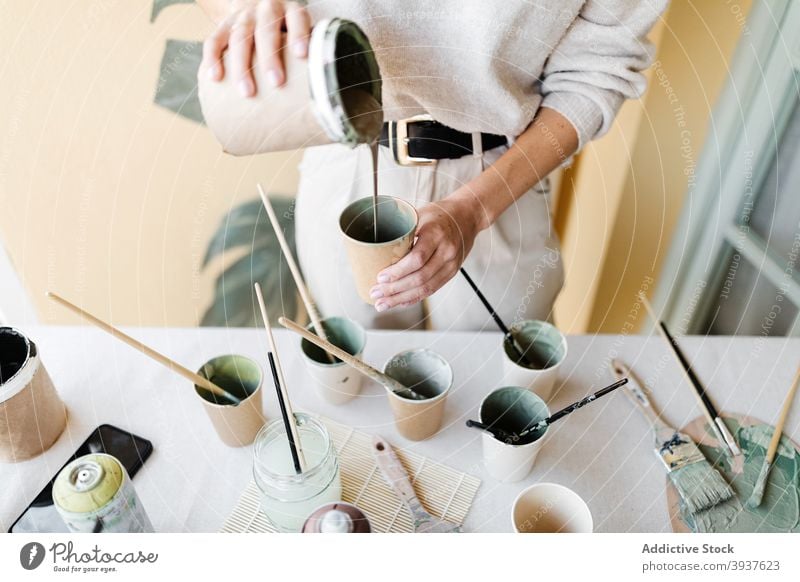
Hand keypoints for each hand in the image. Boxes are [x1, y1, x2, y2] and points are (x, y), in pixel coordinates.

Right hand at [201, 0, 310, 96]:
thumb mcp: (299, 33)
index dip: (299, 34)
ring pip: (239, 37)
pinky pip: (214, 39)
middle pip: (266, 30)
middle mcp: (266, 9)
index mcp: (290, 10)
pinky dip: (213, 58)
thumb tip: (324, 87)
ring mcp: (243, 16)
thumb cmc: (287, 33)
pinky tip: (214, 78)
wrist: (256, 7)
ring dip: (242, 66)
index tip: (302, 55)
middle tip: (277, 83)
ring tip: (247, 92)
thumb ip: (310, 50)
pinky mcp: (224, 25)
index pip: (296, 18)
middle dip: (270, 57)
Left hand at [369, 196, 482, 311]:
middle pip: (420, 278)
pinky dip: (413, 298)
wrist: (467, 217)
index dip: (398, 271)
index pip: (417, 259)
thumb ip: (402, 230)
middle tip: (375, 293)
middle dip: (395, 289)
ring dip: (401, 298)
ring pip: (425, 288)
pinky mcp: (451, 273)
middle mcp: (446, 252)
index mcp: (437, 234)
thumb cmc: (439, 214)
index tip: (380, 277)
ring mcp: (451, 265)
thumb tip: (375, 244)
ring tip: (382, 303)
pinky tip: (399, 302)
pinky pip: (431, 290)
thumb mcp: (420, 214)